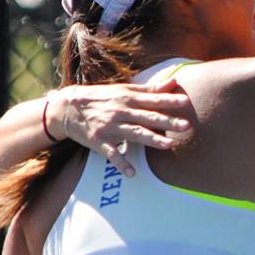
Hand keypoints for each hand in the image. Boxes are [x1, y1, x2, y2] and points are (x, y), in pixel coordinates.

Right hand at [50, 82, 196, 175]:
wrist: (68, 107)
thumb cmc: (102, 98)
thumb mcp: (124, 90)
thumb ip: (151, 89)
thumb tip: (174, 81)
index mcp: (128, 98)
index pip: (153, 100)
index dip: (169, 101)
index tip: (186, 103)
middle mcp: (121, 112)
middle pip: (147, 117)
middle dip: (167, 122)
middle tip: (186, 126)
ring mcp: (110, 127)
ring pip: (134, 134)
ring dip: (151, 140)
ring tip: (168, 146)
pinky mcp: (99, 141)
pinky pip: (112, 154)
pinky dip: (121, 164)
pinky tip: (132, 173)